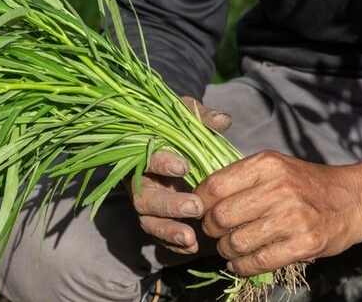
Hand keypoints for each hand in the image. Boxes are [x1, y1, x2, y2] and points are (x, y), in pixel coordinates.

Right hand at [125, 96, 231, 254]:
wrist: (173, 138)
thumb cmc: (178, 123)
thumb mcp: (187, 113)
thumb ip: (202, 116)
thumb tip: (223, 120)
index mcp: (140, 152)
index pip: (144, 158)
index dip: (161, 163)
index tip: (184, 166)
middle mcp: (138, 180)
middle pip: (143, 198)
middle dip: (168, 205)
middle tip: (195, 207)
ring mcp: (146, 201)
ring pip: (148, 221)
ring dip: (168, 231)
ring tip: (191, 239)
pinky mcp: (155, 217)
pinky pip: (159, 234)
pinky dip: (173, 244)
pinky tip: (193, 248)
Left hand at [194, 151, 361, 275]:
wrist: (354, 199)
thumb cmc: (306, 182)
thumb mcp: (274, 166)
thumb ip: (241, 177)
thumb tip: (200, 196)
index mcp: (266, 165)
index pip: (215, 186)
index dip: (200, 203)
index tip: (199, 210)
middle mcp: (279, 189)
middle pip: (221, 217)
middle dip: (210, 229)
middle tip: (213, 232)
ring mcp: (292, 218)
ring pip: (236, 242)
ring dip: (225, 249)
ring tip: (227, 247)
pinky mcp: (304, 244)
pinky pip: (258, 262)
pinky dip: (241, 266)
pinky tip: (238, 263)